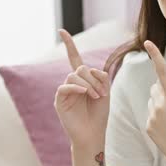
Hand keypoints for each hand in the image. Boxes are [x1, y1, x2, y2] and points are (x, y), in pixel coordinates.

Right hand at [54, 29, 110, 146]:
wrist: (93, 134)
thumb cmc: (99, 115)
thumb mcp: (105, 92)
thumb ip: (101, 77)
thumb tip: (89, 71)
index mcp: (82, 80)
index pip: (74, 58)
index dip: (69, 45)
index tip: (62, 31)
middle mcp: (72, 83)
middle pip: (81, 68)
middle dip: (94, 79)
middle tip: (102, 94)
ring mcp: (65, 91)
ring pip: (74, 75)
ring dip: (89, 84)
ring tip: (96, 97)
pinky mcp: (59, 101)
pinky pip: (65, 86)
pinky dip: (77, 88)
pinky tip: (85, 94)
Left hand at [144, 40, 165, 165]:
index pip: (163, 71)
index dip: (155, 55)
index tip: (147, 43)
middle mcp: (160, 104)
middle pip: (156, 88)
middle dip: (162, 93)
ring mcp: (152, 116)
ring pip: (152, 102)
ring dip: (159, 106)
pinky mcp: (148, 127)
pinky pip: (150, 115)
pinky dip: (157, 119)